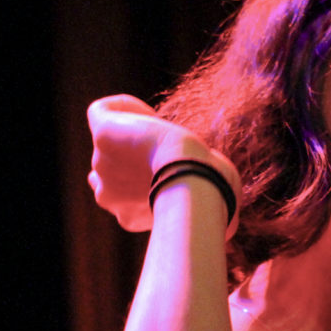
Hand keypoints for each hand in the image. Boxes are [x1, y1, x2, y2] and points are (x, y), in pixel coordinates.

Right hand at [86, 94, 238, 231]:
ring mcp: (101, 163)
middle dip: (132, 155)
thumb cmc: (210, 197)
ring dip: (132, 130)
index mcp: (127, 215)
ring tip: (158, 129)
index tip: (169, 170)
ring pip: (107, 140)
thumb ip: (205, 211)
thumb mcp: (207, 210)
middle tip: (163, 148)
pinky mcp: (102, 134)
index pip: (120, 194)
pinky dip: (122, 106)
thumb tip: (230, 225)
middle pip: (108, 167)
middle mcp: (107, 193)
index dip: (142, 177)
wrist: (194, 177)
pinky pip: (101, 112)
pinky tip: (146, 111)